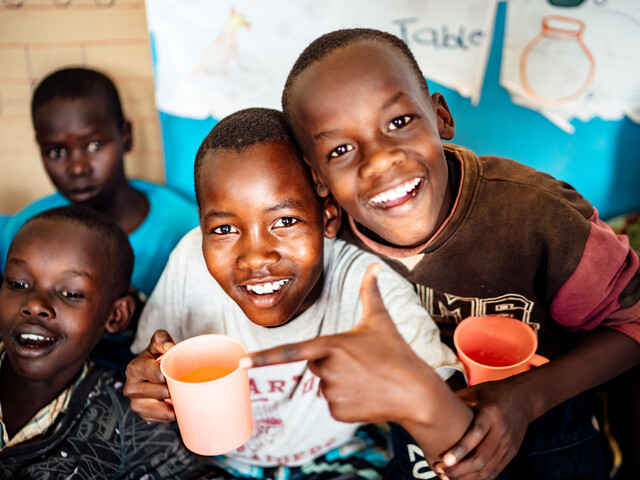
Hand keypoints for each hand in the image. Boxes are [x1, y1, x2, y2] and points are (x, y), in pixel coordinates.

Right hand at [123, 329, 176, 421]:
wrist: (154, 369)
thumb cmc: (157, 355)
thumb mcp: (158, 343)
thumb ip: (162, 339)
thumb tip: (169, 348)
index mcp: (134, 368)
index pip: (153, 373)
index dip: (165, 374)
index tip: (174, 373)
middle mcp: (130, 386)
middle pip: (156, 392)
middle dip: (171, 389)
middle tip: (182, 386)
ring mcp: (135, 402)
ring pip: (154, 409)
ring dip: (169, 406)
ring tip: (181, 399)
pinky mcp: (142, 413)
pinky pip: (156, 418)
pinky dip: (167, 415)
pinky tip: (176, 409)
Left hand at [245, 263, 438, 424]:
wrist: (416, 393)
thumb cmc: (397, 352)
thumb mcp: (381, 319)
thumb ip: (370, 290)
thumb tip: (374, 265)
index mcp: (331, 345)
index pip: (289, 352)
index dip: (263, 357)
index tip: (241, 363)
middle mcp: (327, 370)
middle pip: (316, 365)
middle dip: (334, 363)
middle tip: (361, 363)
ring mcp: (332, 393)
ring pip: (324, 384)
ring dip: (340, 382)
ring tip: (366, 378)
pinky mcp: (338, 412)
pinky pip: (331, 403)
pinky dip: (346, 400)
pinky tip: (366, 395)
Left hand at [432, 378, 532, 479]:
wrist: (525, 398)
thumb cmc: (493, 393)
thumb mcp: (476, 391)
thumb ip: (457, 399)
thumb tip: (430, 400)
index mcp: (491, 413)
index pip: (476, 434)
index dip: (460, 449)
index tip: (445, 459)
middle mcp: (501, 431)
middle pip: (482, 456)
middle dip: (461, 469)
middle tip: (442, 472)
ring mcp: (508, 444)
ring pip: (489, 467)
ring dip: (469, 476)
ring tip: (449, 478)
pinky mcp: (511, 452)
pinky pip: (496, 469)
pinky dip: (480, 477)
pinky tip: (465, 479)